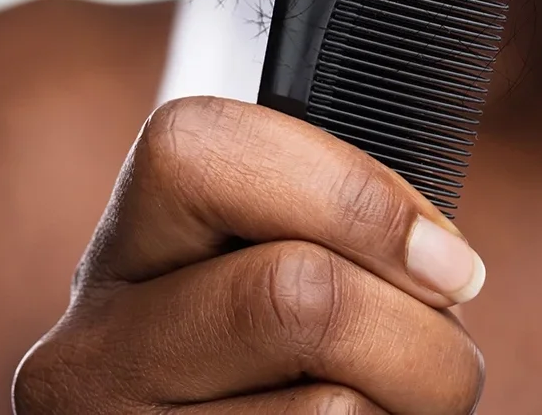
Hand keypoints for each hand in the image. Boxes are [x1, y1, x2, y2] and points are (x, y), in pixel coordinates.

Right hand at [13, 97, 487, 414]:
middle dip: (420, 330)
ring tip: (400, 406)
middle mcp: (91, 351)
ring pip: (333, 408)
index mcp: (125, 252)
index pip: (205, 152)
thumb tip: (442, 262)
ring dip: (412, 404)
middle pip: (294, 293)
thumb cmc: (281, 366)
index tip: (447, 261)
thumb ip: (328, 230)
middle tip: (450, 360)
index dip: (354, 194)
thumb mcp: (272, 269)